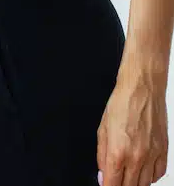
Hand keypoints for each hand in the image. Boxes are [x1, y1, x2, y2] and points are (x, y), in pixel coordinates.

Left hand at [97, 62, 167, 185]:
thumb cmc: (121, 105)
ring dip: (135, 183)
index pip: (113, 184)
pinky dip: (150, 176)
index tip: (105, 185)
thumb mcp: (102, 130)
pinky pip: (159, 174)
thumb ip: (102, 156)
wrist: (142, 90)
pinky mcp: (164, 151)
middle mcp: (137, 157)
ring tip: (127, 175)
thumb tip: (103, 174)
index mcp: (118, 152)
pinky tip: (142, 170)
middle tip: (115, 180)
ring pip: (145, 184)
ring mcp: (153, 155)